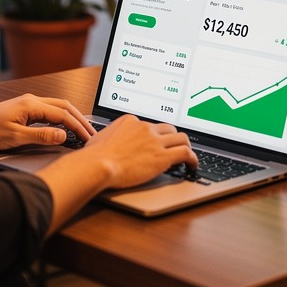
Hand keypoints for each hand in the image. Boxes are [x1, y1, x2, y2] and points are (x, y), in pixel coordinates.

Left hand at [0, 94, 95, 150]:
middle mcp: (32, 99)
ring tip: (83, 131)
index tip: (88, 138)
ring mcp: (29, 102)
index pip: (62, 115)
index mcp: (32, 104)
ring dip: (72, 117)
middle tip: (92, 134)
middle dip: (80, 120)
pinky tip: (65, 126)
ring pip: (58, 106)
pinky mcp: (25, 107)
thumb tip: (63, 135)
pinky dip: (62, 117)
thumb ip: (41, 137)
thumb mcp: (15, 138)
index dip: (77, 127)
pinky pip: (50, 109)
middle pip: (64, 106)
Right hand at [38, 113, 197, 230]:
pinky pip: (186, 153)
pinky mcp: (162, 156)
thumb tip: (105, 140)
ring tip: (188, 157)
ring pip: (182, 138)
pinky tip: (193, 166)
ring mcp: (155, 141)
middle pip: (169, 128)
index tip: (158, 143)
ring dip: (186, 147)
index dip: (156, 136)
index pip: (151, 125)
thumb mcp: (99, 138)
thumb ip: (108, 136)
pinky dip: (193, 159)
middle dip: (173, 139)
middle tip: (175, 148)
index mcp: (131, 120)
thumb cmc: (93, 156)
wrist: (97, 164)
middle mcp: (145, 127)